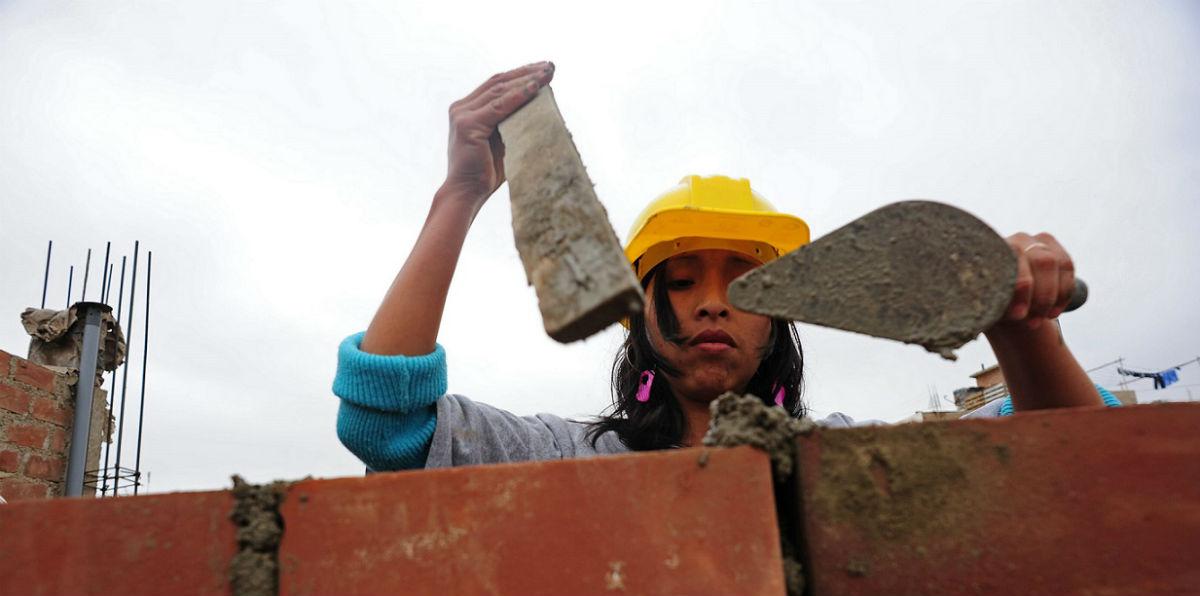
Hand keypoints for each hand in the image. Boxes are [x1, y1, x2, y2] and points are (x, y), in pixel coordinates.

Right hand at [441, 61, 554, 204]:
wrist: (467, 194)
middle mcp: (461, 108)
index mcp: (467, 109)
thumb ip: (512, 121)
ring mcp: (462, 115)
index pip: (496, 84)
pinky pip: (499, 106)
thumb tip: (541, 105)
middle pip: (498, 82)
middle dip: (526, 72)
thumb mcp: (503, 140)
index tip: (543, 68)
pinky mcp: (467, 125)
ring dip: (527, 80)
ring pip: (500, 90)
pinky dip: (519, 96)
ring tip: (548, 73)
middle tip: (551, 66)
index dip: (520, 74)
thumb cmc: (487, 173)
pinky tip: (536, 88)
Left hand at [994, 232, 1075, 332]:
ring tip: (1040, 319)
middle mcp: (1017, 239)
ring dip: (1052, 297)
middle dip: (1041, 296)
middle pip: (1042, 261)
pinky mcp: (1055, 249)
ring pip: (1057, 264)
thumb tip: (1009, 312)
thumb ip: (992, 301)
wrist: (998, 297)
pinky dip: (1064, 293)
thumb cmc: (987, 300)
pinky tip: (1052, 313)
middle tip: (1032, 322)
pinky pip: (1067, 267)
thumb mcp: (984, 303)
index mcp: (994, 247)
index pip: (1014, 257)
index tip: (1018, 315)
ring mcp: (1038, 242)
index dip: (1021, 287)